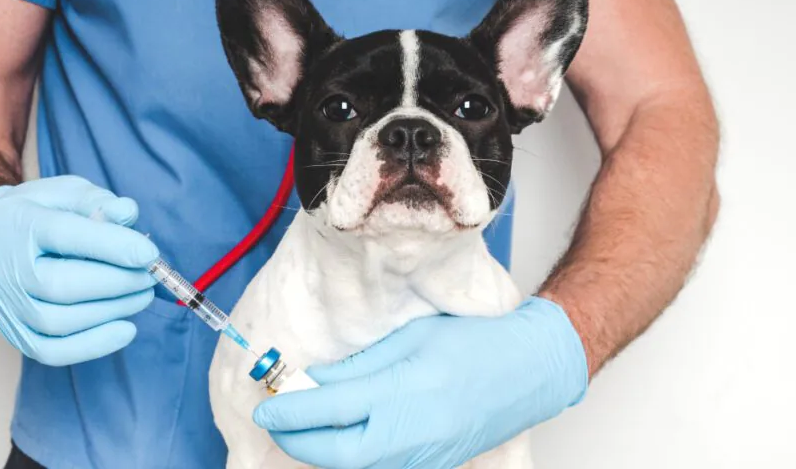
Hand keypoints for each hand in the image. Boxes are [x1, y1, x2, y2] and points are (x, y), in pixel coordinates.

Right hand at [0, 176, 159, 365]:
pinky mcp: (14, 332)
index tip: (150, 254)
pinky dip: (93, 345)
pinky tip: (126, 328)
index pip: (63, 236)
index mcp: (20, 224)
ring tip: (142, 295)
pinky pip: (51, 351)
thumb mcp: (70, 193)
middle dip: (117, 283)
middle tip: (149, 276)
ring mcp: (6, 304)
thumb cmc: (44, 211)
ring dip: (112, 311)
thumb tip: (127, 213)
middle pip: (60, 285)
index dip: (111, 246)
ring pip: (58, 321)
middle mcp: (6, 267)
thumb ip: (99, 202)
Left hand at [253, 297, 587, 468]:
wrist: (528, 371)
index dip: (291, 410)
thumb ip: (360, 366)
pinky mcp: (432, 466)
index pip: (332, 410)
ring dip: (322, 449)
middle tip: (277, 419)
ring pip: (355, 466)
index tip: (266, 405)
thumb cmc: (475, 343)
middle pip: (336, 454)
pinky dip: (351, 455)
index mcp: (407, 391)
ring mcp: (424, 457)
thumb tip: (315, 382)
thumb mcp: (410, 339)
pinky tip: (343, 433)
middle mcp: (414, 433)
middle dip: (297, 439)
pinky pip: (379, 467)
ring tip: (307, 423)